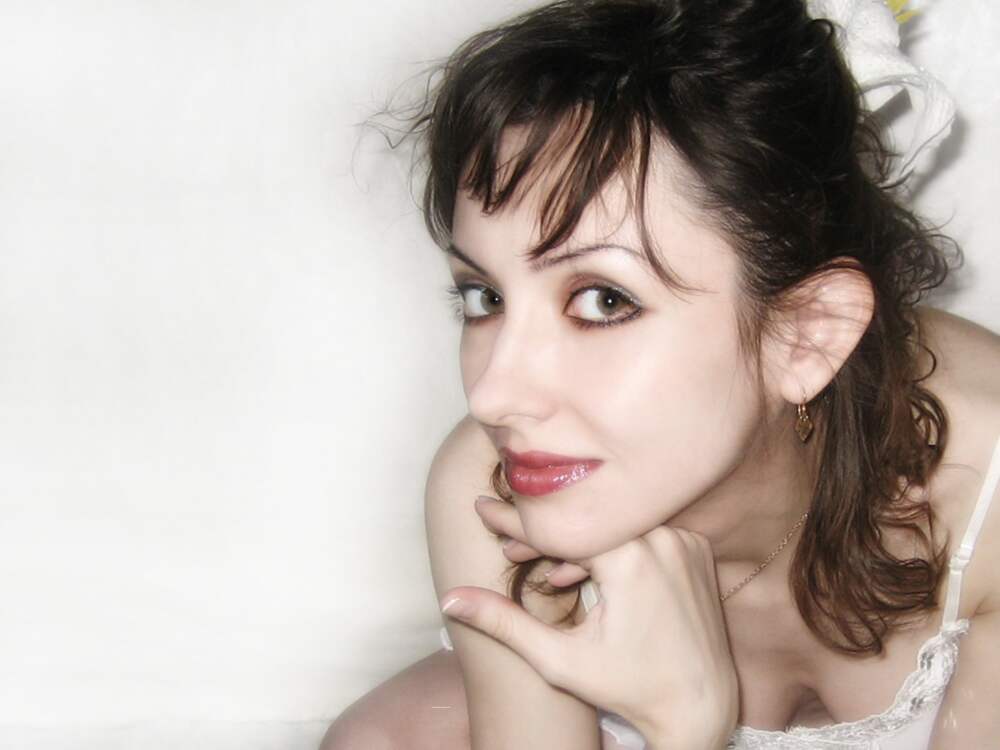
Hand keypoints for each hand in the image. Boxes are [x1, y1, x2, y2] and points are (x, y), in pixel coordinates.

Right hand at [443, 495, 738, 749]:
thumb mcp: (559, 659)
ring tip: (550, 571)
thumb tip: (451, 600)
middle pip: (587, 523)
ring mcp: (684, 541)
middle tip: (508, 547)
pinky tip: (591, 575)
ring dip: (579, 543)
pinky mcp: (696, 549)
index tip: (480, 506)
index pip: (559, 528)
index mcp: (631, 560)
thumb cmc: (629, 687)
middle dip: (543, 535)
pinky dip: (615, 547)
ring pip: (614, 526)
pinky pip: (644, 534)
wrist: (701, 705)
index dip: (514, 520)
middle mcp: (663, 539)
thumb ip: (503, 623)